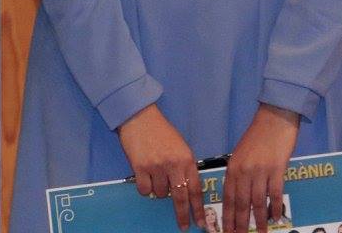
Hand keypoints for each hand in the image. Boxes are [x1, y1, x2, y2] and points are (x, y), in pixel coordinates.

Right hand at [118, 104, 204, 230]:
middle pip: (180, 197)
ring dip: (159, 190)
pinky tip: (146, 174)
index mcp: (187, 159)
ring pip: (160, 194)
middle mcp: (174, 165)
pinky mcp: (140, 169)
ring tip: (157, 173)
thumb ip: (184, 167)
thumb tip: (185, 189)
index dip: (198, 208)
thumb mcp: (181, 147)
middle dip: (183, 214)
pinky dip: (146, 187)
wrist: (141, 119)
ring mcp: (157, 168)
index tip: (200, 221)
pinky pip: (145, 191)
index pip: (195, 189)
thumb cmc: (162, 132)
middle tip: (184, 226)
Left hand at [223, 104, 299, 232]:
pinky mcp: (277, 168)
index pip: (228, 199)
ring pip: (257, 202)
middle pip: (241, 204)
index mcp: (233, 169)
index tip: (227, 231)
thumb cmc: (258, 135)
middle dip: (240, 224)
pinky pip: (275, 193)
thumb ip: (238, 174)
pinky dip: (275, 207)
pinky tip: (276, 217)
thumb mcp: (241, 154)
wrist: (275, 117)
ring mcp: (260, 171)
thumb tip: (239, 195)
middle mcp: (244, 172)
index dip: (227, 218)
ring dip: (259, 220)